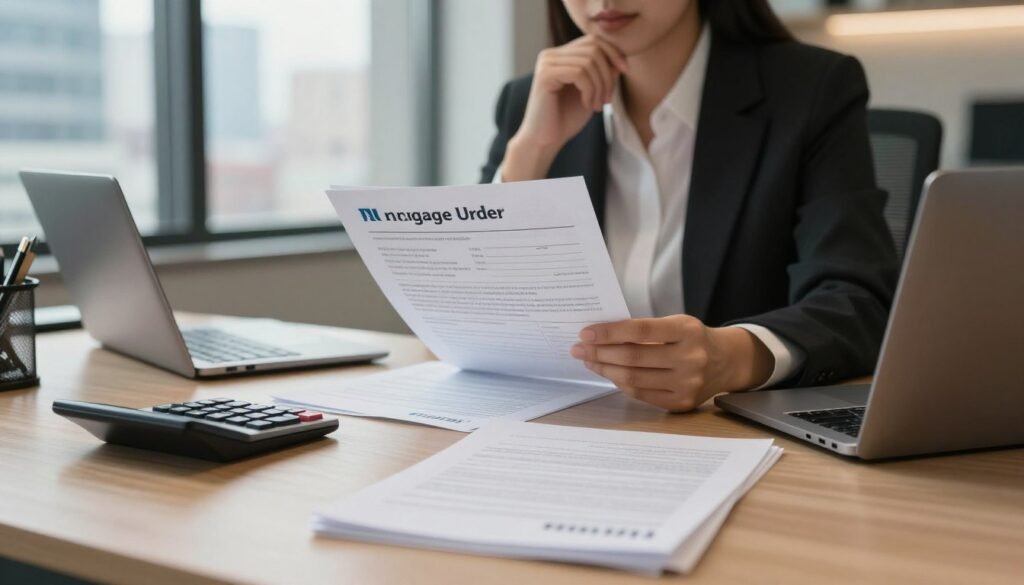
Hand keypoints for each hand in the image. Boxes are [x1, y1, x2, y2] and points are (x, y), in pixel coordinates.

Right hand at [501, 35, 627, 181]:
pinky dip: (590, 91)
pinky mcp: (545, 75)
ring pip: (589, 61)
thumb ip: (603, 73)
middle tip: (607, 99)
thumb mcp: (592, 92)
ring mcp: (546, 63)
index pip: (593, 40)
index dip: (613, 52)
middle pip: (594, 48)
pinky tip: (587, 105)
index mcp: (561, 55)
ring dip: (600, 86)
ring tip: (597, 105)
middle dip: (608, 74)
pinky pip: (579, 73)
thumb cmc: (566, 119)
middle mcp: (551, 55)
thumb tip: (620, 59)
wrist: (545, 141)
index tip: (624, 71)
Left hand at [569, 316, 774, 412]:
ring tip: (590, 361)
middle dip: (600, 353)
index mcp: (687, 331)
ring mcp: (687, 384)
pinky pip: (641, 394)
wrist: (727, 362)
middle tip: (579, 349)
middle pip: (633, 358)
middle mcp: (690, 358)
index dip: (609, 332)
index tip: (586, 333)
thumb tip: (600, 337)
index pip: (640, 331)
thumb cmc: (692, 339)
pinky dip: (621, 383)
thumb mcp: (676, 324)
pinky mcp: (682, 402)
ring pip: (633, 379)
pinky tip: (610, 374)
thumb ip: (644, 330)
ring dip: (605, 370)